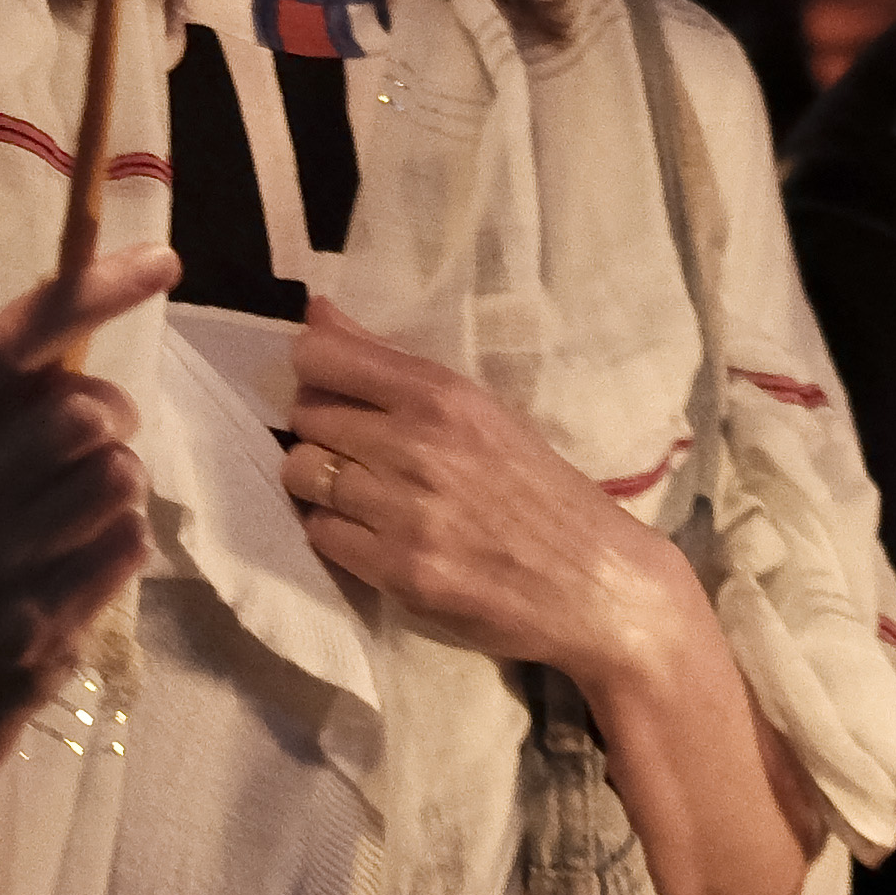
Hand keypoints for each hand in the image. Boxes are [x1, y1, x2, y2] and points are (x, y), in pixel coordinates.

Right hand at [0, 248, 177, 715]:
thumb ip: (26, 392)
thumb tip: (109, 290)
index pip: (12, 343)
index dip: (89, 293)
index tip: (163, 260)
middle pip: (83, 415)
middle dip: (116, 417)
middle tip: (103, 439)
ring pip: (120, 480)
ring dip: (124, 488)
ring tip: (85, 514)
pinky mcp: (35, 623)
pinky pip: (131, 544)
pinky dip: (127, 544)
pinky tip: (85, 566)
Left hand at [280, 299, 704, 692]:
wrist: (594, 583)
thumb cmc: (542, 489)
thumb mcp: (482, 410)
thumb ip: (394, 365)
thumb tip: (316, 311)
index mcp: (444, 396)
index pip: (323, 357)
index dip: (313, 370)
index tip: (330, 388)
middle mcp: (418, 445)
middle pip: (306, 417)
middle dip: (321, 431)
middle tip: (357, 451)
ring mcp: (404, 512)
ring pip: (301, 475)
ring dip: (320, 484)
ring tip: (360, 494)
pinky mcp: (398, 571)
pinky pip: (320, 534)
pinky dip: (335, 532)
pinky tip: (371, 534)